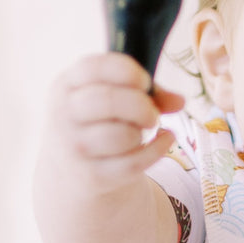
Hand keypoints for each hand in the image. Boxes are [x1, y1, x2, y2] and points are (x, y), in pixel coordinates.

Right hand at [42, 52, 183, 191]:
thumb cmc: (102, 121)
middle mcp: (64, 114)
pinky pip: (135, 162)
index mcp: (66, 85)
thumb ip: (148, 92)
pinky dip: (158, 149)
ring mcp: (77, 146)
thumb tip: (179, 101)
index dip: (128, 71)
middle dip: (141, 105)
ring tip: (142, 130)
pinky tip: (165, 139)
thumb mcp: (114, 97)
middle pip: (108, 101)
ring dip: (143, 132)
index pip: (94, 67)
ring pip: (122, 135)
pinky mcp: (95, 175)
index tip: (144, 82)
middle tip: (151, 113)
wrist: (76, 169)